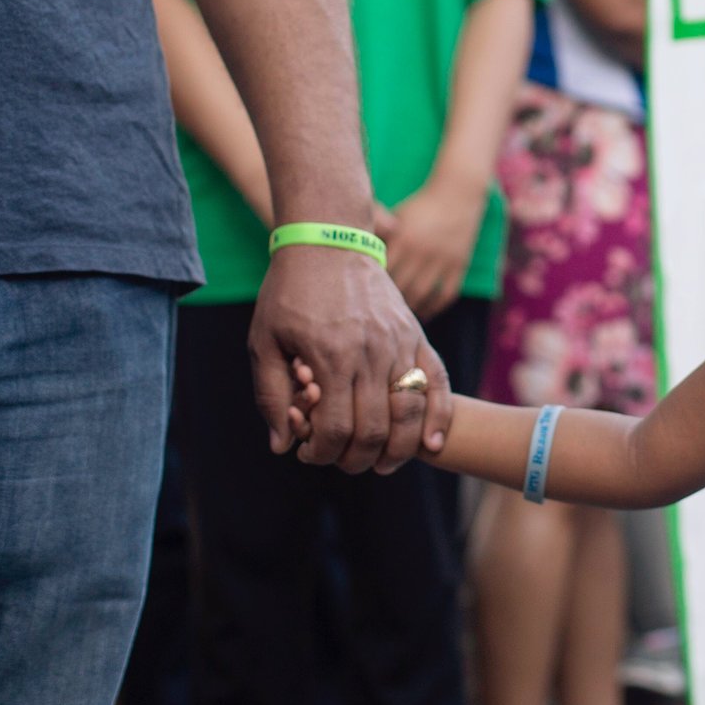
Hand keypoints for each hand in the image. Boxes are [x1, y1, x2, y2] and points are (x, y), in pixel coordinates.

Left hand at [250, 243, 449, 472]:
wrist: (328, 242)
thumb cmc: (289, 294)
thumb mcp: (264, 342)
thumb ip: (271, 395)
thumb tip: (282, 446)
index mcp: (330, 356)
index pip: (336, 429)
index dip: (321, 453)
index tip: (308, 452)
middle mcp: (371, 352)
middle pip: (374, 430)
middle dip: (355, 459)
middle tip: (339, 460)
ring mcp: (399, 343)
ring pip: (410, 413)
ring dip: (398, 449)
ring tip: (381, 462)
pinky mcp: (416, 336)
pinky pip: (438, 383)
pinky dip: (439, 417)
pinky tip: (432, 444)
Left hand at [375, 178, 487, 317]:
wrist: (459, 193)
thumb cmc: (420, 206)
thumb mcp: (397, 216)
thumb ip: (379, 234)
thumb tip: (356, 251)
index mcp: (403, 237)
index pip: (382, 271)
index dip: (372, 286)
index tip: (363, 296)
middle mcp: (422, 251)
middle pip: (400, 287)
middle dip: (388, 302)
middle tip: (377, 312)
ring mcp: (443, 259)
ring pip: (422, 294)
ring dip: (409, 309)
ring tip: (398, 317)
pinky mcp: (460, 265)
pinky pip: (446, 294)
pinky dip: (434, 307)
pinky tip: (424, 313)